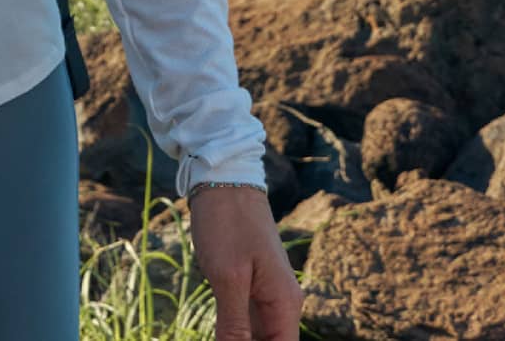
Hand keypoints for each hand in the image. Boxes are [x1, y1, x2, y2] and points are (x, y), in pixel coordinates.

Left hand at [188, 185, 301, 340]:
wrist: (224, 178)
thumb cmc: (228, 222)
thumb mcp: (228, 277)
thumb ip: (235, 326)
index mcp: (285, 304)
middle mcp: (282, 303)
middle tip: (221, 340)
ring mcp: (266, 294)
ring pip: (258, 338)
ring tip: (218, 336)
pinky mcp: (249, 286)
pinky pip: (247, 323)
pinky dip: (235, 336)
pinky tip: (219, 337)